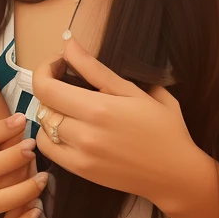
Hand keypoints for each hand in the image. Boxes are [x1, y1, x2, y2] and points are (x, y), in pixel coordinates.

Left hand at [32, 39, 203, 212]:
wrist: (176, 173)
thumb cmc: (163, 128)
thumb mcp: (133, 91)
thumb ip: (95, 68)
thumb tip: (68, 44)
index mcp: (99, 109)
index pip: (46, 87)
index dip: (45, 69)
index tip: (59, 62)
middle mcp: (84, 134)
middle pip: (43, 105)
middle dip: (50, 86)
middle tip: (66, 79)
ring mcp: (81, 156)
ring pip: (43, 126)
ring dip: (50, 111)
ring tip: (69, 105)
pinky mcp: (81, 172)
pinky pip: (48, 150)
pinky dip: (50, 135)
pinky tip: (68, 127)